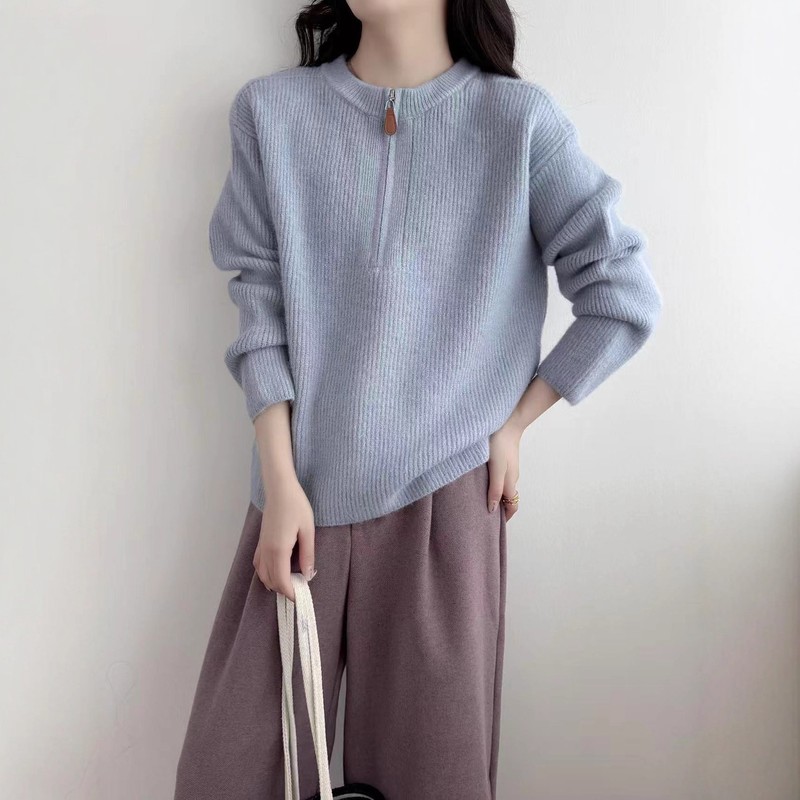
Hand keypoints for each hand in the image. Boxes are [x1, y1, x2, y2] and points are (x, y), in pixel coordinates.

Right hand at [253, 477, 315, 601]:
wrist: (280, 489)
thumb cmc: (296, 506)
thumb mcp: (308, 530)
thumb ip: (308, 554)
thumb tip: (308, 575)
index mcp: (278, 550)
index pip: (281, 581)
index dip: (290, 593)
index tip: (301, 598)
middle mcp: (266, 551)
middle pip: (271, 581)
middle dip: (284, 590)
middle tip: (300, 590)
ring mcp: (261, 546)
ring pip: (263, 575)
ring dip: (275, 583)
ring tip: (291, 583)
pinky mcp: (260, 541)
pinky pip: (259, 564)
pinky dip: (266, 573)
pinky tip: (277, 572)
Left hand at [487, 415, 523, 520]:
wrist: (507, 422)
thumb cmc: (500, 445)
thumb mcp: (496, 469)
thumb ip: (494, 489)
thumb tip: (493, 510)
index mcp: (511, 482)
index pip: (512, 506)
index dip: (505, 516)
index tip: (494, 523)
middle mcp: (512, 477)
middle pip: (508, 498)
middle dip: (499, 507)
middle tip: (483, 512)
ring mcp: (509, 468)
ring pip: (504, 487)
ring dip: (496, 495)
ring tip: (480, 498)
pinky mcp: (504, 459)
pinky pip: (500, 477)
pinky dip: (494, 484)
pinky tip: (482, 480)